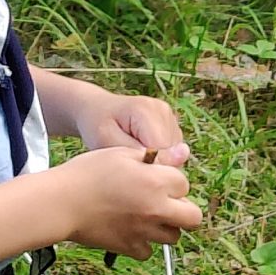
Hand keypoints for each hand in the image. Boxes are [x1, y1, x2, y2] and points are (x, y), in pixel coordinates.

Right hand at [54, 145, 201, 260]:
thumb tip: (183, 153)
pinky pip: (148, 251)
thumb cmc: (88, 172)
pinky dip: (143, 243)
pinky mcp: (129, 247)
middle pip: (192, 217)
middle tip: (166, 203)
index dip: (171, 180)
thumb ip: (156, 156)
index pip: (185, 184)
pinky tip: (130, 230)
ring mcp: (144, 231)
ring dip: (165, 226)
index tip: (157, 178)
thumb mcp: (121, 153)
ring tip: (146, 215)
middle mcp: (156, 208)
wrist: (61, 202)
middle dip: (183, 209)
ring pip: (173, 236)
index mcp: (156, 182)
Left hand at [75, 93, 190, 167]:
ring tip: (129, 151)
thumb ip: (140, 152)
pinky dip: (157, 156)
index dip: (147, 166)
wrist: (94, 108)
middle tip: (124, 157)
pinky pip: (172, 151)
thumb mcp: (107, 140)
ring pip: (174, 154)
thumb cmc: (96, 124)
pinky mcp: (171, 124)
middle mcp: (163, 110)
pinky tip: (138, 148)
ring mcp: (169, 116)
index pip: (164, 151)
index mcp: (147, 110)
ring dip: (154, 160)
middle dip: (150, 163)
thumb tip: (181, 158)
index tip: (126, 164)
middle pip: (172, 154)